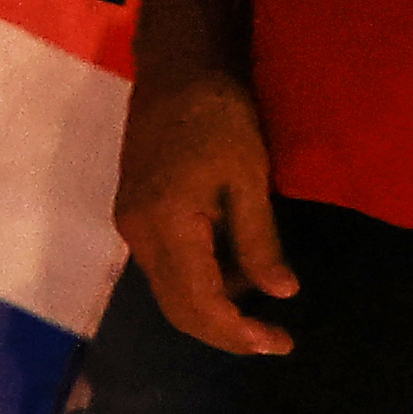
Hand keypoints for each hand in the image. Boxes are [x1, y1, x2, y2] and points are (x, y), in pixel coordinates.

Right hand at [117, 69, 298, 354]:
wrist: (176, 70)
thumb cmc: (220, 117)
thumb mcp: (250, 178)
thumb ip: (259, 241)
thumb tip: (281, 294)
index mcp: (167, 226)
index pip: (199, 303)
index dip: (238, 333)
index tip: (281, 343)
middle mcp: (139, 234)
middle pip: (176, 307)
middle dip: (224, 333)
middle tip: (274, 340)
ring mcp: (131, 224)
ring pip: (168, 290)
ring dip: (212, 309)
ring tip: (261, 311)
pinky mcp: (135, 213)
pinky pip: (165, 266)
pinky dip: (200, 282)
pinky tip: (234, 273)